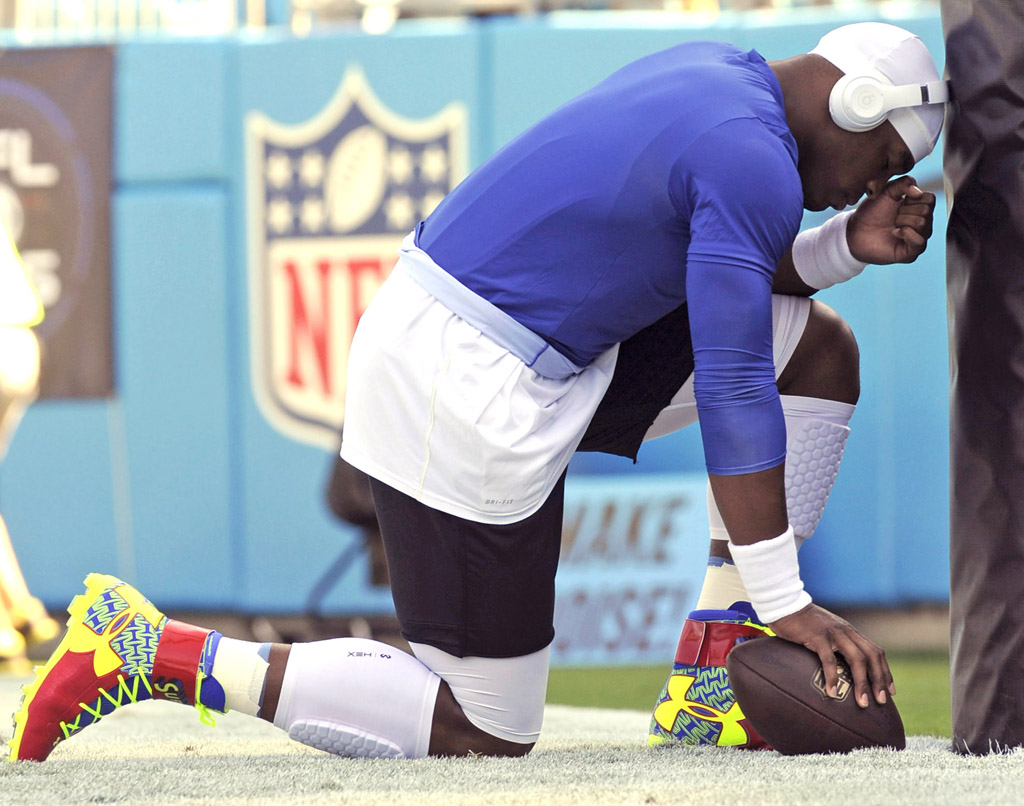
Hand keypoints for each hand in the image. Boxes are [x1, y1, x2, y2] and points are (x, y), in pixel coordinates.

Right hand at [768, 603, 894, 708]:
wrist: (784, 603)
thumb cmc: (801, 622)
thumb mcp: (825, 631)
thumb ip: (834, 644)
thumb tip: (839, 668)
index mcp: (849, 632)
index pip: (875, 652)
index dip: (885, 672)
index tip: (889, 691)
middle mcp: (846, 632)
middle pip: (872, 656)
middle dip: (879, 680)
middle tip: (881, 701)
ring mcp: (833, 633)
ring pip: (857, 659)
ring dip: (862, 682)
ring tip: (862, 703)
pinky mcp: (818, 637)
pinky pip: (829, 659)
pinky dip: (832, 677)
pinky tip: (831, 692)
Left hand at [847, 175, 935, 265]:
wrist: (855, 231)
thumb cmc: (870, 212)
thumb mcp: (886, 191)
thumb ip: (904, 183)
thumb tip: (918, 192)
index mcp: (918, 208)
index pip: (930, 199)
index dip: (912, 198)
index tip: (898, 202)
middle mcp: (922, 223)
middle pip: (926, 211)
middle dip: (905, 211)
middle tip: (893, 216)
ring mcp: (917, 238)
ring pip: (923, 224)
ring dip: (903, 221)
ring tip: (892, 225)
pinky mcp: (911, 253)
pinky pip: (920, 242)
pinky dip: (906, 234)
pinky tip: (894, 232)